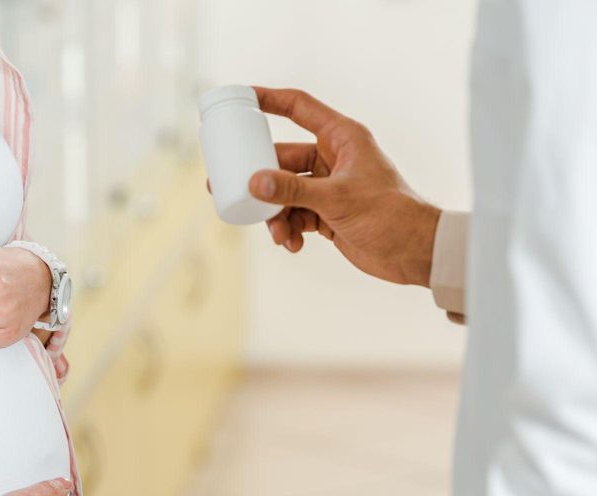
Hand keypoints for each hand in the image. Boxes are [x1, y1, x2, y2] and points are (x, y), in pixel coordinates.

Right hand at [247, 87, 441, 286]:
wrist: (414, 252)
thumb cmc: (389, 213)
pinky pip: (295, 215)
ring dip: (276, 214)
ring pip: (284, 192)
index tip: (240, 98)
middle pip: (282, 159)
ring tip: (277, 234)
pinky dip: (289, 229)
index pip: (299, 107)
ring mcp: (328, 186)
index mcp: (341, 137)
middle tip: (225, 188)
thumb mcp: (336, 200)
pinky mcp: (327, 213)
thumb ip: (292, 190)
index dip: (269, 99)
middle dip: (258, 178)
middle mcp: (333, 158)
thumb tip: (253, 182)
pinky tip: (292, 244)